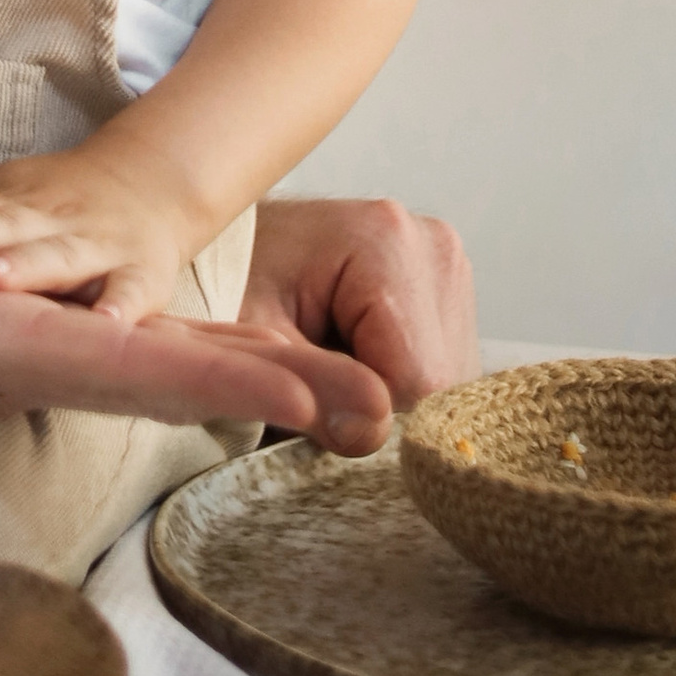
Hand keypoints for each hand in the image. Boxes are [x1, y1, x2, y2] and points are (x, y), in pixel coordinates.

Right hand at [0, 140, 391, 450]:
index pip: (104, 365)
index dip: (199, 375)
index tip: (298, 398)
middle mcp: (6, 355)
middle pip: (155, 378)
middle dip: (261, 394)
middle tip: (380, 412)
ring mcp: (11, 339)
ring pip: (149, 361)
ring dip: (246, 378)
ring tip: (351, 396)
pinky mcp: (7, 312)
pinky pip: (117, 336)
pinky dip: (190, 350)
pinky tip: (245, 359)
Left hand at [0, 146, 190, 323]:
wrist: (154, 186)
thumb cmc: (59, 199)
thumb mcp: (2, 188)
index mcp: (15, 201)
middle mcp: (51, 219)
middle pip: (4, 227)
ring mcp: (98, 245)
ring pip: (59, 255)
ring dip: (28, 266)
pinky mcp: (142, 275)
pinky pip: (132, 292)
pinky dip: (123, 307)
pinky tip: (107, 324)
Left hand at [244, 191, 478, 409]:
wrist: (229, 248)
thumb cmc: (228, 285)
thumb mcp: (249, 343)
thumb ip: (309, 387)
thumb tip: (372, 432)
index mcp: (388, 242)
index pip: (417, 380)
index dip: (363, 413)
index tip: (309, 398)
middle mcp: (434, 248)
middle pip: (439, 384)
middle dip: (377, 405)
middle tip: (313, 377)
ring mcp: (447, 268)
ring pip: (446, 385)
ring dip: (388, 398)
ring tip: (328, 361)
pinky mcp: (446, 292)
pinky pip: (443, 372)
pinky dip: (398, 385)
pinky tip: (352, 356)